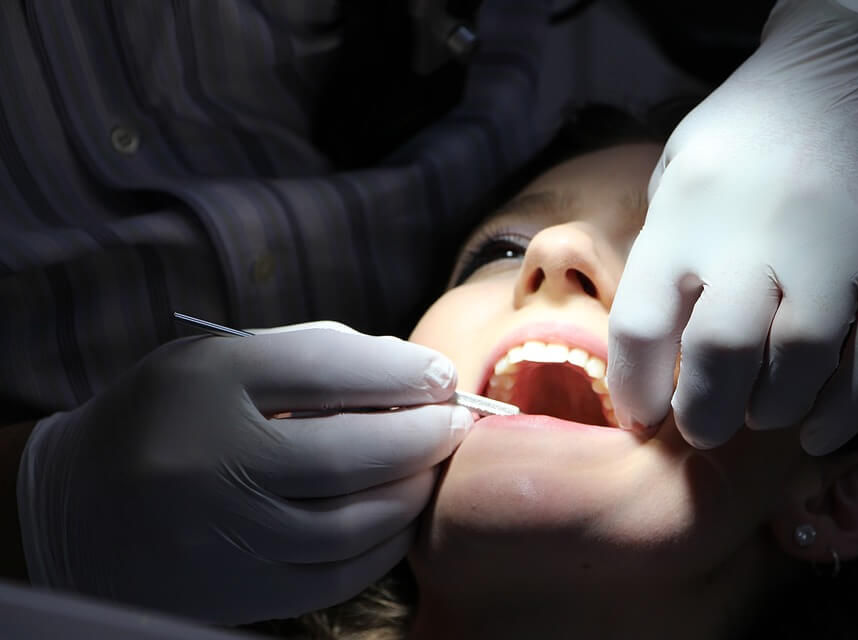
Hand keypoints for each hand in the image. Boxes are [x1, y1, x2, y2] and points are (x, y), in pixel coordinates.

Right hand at [18, 326, 471, 622]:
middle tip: (455, 420)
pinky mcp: (238, 589)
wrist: (80, 508)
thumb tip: (408, 370)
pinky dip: (385, 544)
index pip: (326, 368)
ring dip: (413, 490)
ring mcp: (226, 534)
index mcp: (209, 385)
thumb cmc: (170, 416)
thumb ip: (310, 354)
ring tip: (433, 464)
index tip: (438, 374)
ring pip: (354, 521)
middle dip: (424, 433)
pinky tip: (401, 515)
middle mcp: (214, 460)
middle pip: (351, 452)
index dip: (399, 371)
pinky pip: (337, 574)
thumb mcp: (219, 360)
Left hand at [608, 0, 857, 452]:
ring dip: (770, 409)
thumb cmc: (756, 123)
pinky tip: (818, 428)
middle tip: (702, 428)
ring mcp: (838, 252)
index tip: (642, 417)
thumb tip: (652, 339)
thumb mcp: (682, 164)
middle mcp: (756, 237)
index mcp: (687, 213)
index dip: (635, 388)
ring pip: (798, 367)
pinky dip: (845, 410)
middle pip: (718, 356)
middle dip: (703, 413)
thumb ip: (664, 245)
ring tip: (758, 413)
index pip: (640, 324)